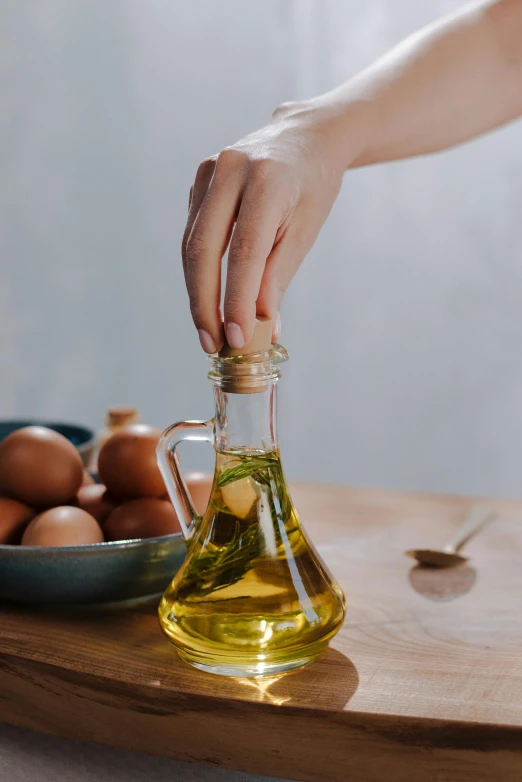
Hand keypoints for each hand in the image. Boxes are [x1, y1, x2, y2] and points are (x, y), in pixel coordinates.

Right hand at [182, 100, 357, 351]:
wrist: (305, 137)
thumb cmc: (313, 186)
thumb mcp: (305, 231)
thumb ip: (278, 277)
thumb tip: (261, 328)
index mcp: (267, 180)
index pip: (244, 251)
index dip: (237, 299)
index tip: (238, 338)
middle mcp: (229, 169)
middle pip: (204, 250)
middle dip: (205, 304)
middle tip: (213, 344)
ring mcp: (208, 172)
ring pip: (191, 246)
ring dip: (197, 294)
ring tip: (209, 332)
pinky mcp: (198, 181)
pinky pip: (192, 235)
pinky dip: (197, 272)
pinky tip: (208, 299)